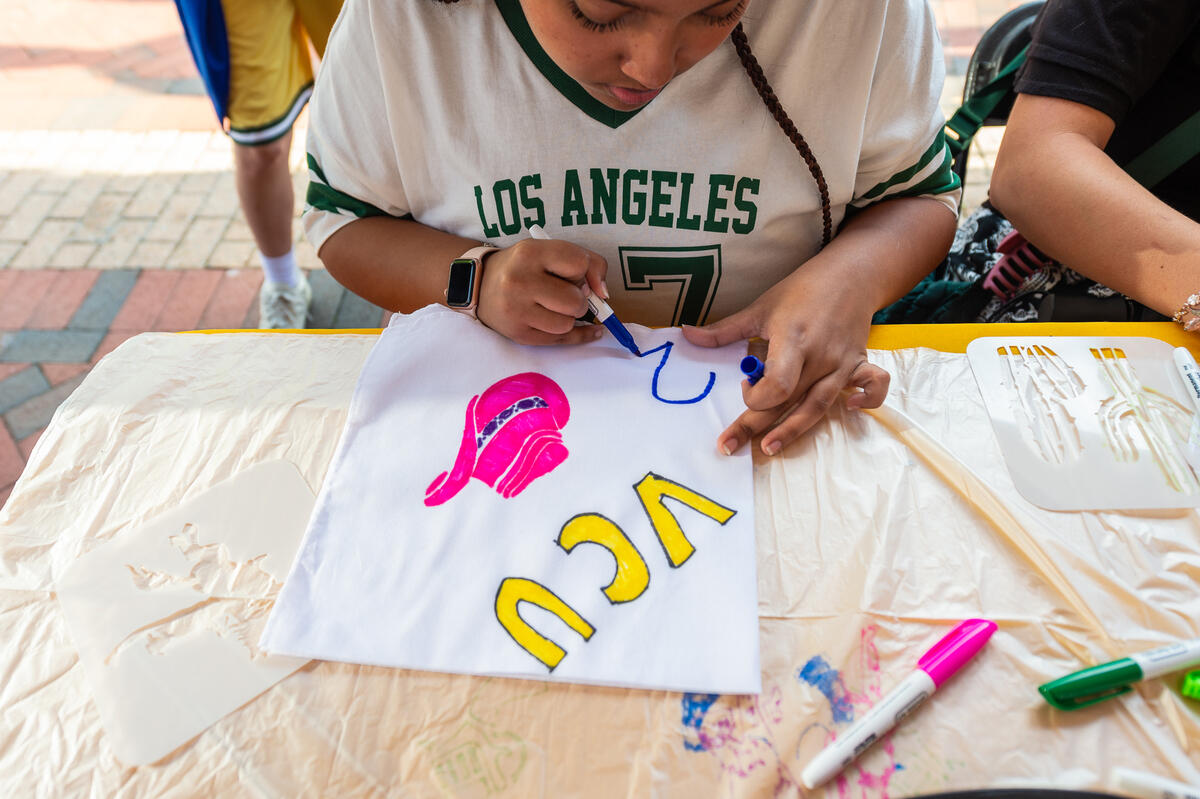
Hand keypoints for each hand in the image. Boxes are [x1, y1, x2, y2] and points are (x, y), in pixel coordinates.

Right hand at [476, 238, 609, 344]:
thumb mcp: (548, 251)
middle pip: (576, 301)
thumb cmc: (523, 267)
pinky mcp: (518, 334)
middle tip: (566, 294)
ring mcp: (517, 311)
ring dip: (570, 317)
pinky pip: (561, 340)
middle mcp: (520, 281)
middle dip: (580, 300)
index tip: (576, 275)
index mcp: (530, 253)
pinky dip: (577, 334)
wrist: (479, 285)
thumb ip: (586, 263)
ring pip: (568, 324)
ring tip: (557, 307)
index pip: (579, 264)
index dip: (585, 272)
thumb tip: (604, 294)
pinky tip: (588, 330)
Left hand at [683, 271, 889, 455]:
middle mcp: (819, 355)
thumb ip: (725, 330)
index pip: (778, 384)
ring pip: (820, 406)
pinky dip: (866, 400)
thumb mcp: (760, 307)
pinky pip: (872, 387)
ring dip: (794, 430)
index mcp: (793, 339)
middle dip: (757, 426)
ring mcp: (842, 361)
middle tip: (729, 446)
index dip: (756, 396)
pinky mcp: (860, 362)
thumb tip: (686, 335)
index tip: (744, 387)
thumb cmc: (801, 290)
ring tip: (769, 448)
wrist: (850, 274)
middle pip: (789, 401)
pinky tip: (849, 408)